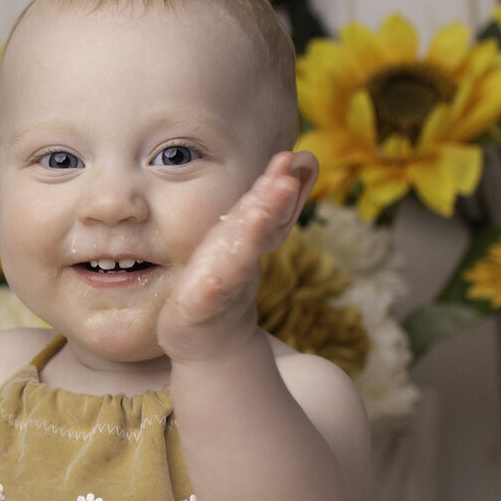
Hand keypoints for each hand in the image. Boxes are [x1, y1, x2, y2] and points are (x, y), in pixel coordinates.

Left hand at [157, 152, 309, 362]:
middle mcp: (238, 262)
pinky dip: (212, 289)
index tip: (292, 159)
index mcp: (243, 242)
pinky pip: (206, 298)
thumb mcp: (245, 240)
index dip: (276, 187)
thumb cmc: (222, 285)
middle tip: (287, 179)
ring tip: (260, 212)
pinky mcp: (198, 310)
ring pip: (237, 259)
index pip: (262, 210)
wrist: (210, 341)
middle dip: (272, 205)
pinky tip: (212, 280)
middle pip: (257, 231)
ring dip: (250, 236)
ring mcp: (220, 287)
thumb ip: (270, 206)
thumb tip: (303, 162)